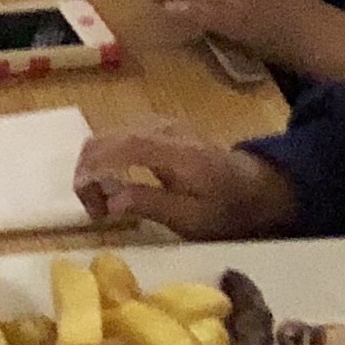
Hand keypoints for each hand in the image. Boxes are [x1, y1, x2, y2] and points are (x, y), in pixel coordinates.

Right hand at [70, 128, 298, 238]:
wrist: (257, 187)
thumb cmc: (226, 208)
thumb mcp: (193, 219)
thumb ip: (150, 204)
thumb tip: (109, 202)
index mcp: (172, 152)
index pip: (115, 148)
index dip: (90, 173)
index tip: (91, 209)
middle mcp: (162, 130)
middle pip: (103, 138)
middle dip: (87, 173)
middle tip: (96, 210)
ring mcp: (160, 125)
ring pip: (108, 135)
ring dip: (95, 166)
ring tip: (105, 200)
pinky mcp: (160, 128)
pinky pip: (121, 135)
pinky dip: (108, 158)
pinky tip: (118, 182)